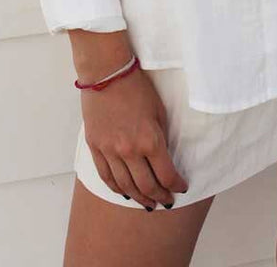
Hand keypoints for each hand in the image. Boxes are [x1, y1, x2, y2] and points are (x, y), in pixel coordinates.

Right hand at [80, 68, 188, 208]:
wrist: (107, 73)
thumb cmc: (136, 87)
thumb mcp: (159, 111)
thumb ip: (161, 138)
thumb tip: (163, 158)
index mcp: (150, 140)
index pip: (166, 174)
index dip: (176, 185)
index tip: (181, 188)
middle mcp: (129, 150)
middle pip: (147, 186)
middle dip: (159, 196)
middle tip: (165, 201)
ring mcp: (110, 151)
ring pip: (125, 186)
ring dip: (139, 197)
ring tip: (147, 202)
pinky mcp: (95, 147)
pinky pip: (106, 176)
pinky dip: (117, 188)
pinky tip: (125, 192)